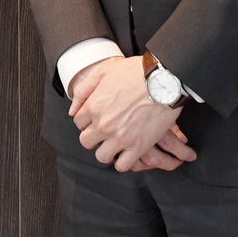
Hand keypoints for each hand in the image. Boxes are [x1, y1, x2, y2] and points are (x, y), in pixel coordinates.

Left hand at [67, 55, 193, 170]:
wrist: (165, 80)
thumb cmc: (137, 72)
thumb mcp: (104, 71)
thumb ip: (84, 90)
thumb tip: (72, 110)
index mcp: (94, 106)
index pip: (78, 122)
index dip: (87, 120)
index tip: (97, 119)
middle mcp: (103, 124)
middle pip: (86, 141)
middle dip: (94, 136)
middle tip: (105, 131)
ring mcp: (120, 138)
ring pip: (101, 156)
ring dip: (107, 150)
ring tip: (116, 143)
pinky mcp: (138, 146)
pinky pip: (122, 165)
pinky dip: (123, 161)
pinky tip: (128, 152)